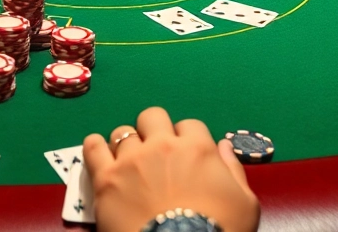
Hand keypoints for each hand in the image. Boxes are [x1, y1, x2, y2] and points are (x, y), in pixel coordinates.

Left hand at [83, 107, 259, 231]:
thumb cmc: (220, 230)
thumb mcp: (245, 204)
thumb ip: (233, 170)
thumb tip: (223, 145)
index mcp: (197, 148)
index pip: (189, 125)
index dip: (186, 139)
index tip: (184, 156)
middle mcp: (162, 145)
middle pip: (152, 116)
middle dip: (154, 130)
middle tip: (155, 154)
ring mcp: (130, 160)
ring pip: (123, 132)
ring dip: (126, 144)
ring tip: (127, 163)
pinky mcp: (105, 178)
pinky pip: (92, 147)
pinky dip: (95, 146)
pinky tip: (99, 154)